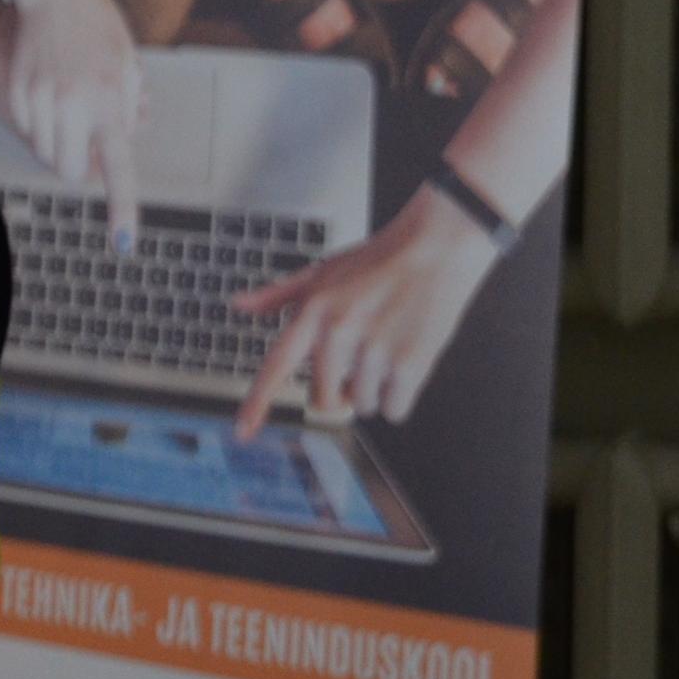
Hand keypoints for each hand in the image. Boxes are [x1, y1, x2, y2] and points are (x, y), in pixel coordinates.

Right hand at [4, 0, 143, 244]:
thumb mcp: (129, 64)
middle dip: (80, 165)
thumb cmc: (100, 25)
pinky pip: (29, 128)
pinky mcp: (18, 92)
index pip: (117, 165)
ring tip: (72, 108)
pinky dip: (41, 123)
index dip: (121, 207)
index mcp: (107, 100)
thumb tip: (124, 140)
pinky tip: (50, 91)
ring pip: (45, 153)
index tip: (122, 244)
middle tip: (91, 140)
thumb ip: (128, 108)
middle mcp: (71, 105)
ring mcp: (39, 99)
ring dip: (60, 144)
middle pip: (69, 170)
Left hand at [232, 184, 503, 437]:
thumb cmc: (380, 259)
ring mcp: (374, 349)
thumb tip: (240, 305)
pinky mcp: (409, 363)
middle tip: (361, 360)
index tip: (243, 432)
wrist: (438, 246)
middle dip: (343, 390)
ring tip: (387, 352)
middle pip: (325, 400)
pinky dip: (400, 399)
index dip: (258, 402)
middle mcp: (338, 332)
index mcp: (313, 312)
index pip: (277, 366)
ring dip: (375, 391)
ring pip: (363, 406)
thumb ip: (279, 294)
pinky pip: (393, 410)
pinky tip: (406, 366)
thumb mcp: (322, 271)